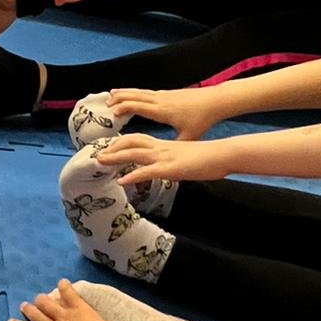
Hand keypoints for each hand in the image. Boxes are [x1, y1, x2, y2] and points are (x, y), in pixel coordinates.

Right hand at [8, 280, 144, 320]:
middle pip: (42, 319)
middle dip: (31, 312)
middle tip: (23, 305)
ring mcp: (68, 316)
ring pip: (52, 307)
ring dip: (45, 301)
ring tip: (38, 296)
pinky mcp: (80, 308)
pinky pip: (71, 297)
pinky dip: (66, 289)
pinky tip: (62, 282)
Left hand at [94, 132, 230, 184]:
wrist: (222, 154)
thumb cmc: (207, 157)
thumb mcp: (184, 157)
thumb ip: (171, 161)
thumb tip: (165, 168)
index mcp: (164, 145)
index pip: (138, 139)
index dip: (122, 142)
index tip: (109, 147)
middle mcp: (160, 148)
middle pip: (131, 142)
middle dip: (113, 147)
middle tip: (98, 154)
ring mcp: (164, 157)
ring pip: (134, 153)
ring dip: (115, 157)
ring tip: (100, 162)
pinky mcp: (170, 168)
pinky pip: (147, 171)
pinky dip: (133, 175)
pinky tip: (121, 181)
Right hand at [105, 85, 229, 142]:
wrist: (215, 101)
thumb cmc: (202, 118)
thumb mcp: (189, 136)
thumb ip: (174, 146)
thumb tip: (166, 160)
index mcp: (163, 111)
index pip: (138, 106)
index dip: (124, 108)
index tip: (112, 112)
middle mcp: (161, 100)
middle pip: (135, 96)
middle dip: (119, 99)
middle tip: (105, 104)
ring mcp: (164, 95)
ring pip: (139, 92)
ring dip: (124, 93)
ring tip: (112, 94)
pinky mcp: (168, 94)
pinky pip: (145, 92)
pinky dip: (134, 92)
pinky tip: (132, 94)